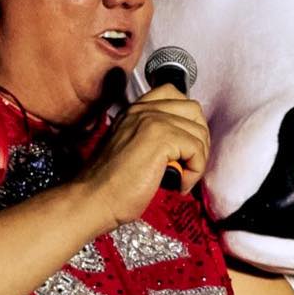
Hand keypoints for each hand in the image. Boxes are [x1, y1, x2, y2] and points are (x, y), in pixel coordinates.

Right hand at [75, 84, 209, 233]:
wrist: (94, 200)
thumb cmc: (112, 185)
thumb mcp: (131, 148)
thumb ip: (152, 135)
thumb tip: (187, 141)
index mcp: (135, 110)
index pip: (174, 94)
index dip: (187, 120)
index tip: (181, 146)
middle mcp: (144, 110)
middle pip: (194, 111)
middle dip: (198, 139)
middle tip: (186, 164)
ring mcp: (153, 121)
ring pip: (199, 132)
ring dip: (197, 160)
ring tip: (180, 178)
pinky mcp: (161, 138)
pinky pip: (197, 150)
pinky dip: (194, 172)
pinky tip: (178, 184)